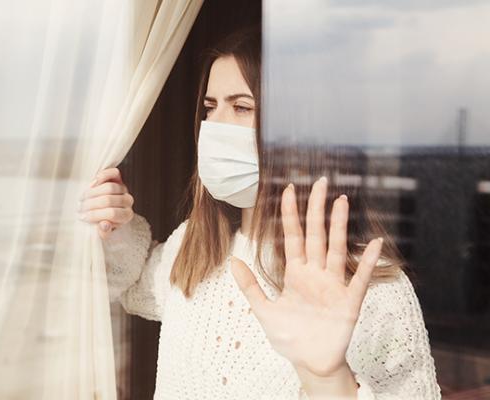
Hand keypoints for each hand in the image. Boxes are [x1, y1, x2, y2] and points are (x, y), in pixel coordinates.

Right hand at [78, 167, 134, 239]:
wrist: (103, 210)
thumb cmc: (102, 222)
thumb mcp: (103, 232)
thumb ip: (104, 232)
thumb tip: (104, 225)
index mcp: (126, 216)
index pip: (112, 214)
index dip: (95, 215)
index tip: (82, 217)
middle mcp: (128, 201)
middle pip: (108, 200)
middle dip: (91, 204)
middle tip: (80, 208)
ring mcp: (124, 189)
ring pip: (109, 187)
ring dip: (92, 193)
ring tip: (82, 198)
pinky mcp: (119, 178)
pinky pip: (114, 173)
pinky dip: (102, 176)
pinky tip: (92, 184)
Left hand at [230, 177, 382, 377]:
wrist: (310, 363)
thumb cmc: (290, 337)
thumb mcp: (264, 310)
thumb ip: (250, 286)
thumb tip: (233, 260)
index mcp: (296, 273)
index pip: (292, 236)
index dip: (291, 214)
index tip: (289, 189)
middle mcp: (316, 274)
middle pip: (315, 234)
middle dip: (316, 209)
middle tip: (321, 182)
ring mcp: (334, 285)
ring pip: (336, 248)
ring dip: (339, 226)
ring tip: (341, 201)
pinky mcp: (349, 301)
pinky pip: (359, 278)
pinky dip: (367, 262)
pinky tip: (375, 243)